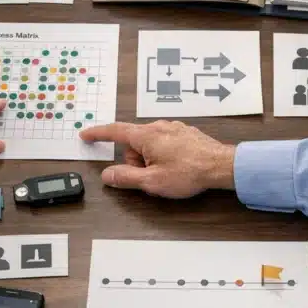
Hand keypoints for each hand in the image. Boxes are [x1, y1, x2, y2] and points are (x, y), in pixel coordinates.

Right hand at [79, 120, 235, 197]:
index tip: (86, 134)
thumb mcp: (152, 181)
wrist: (222, 165)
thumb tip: (107, 175)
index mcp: (146, 135)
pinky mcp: (185, 133)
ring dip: (151, 159)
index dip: (98, 134)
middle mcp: (159, 126)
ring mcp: (173, 128)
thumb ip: (126, 177)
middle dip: (135, 160)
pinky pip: (164, 143)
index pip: (114, 131)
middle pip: (134, 143)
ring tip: (167, 174)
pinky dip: (164, 155)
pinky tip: (177, 167)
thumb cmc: (189, 172)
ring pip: (150, 144)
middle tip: (149, 177)